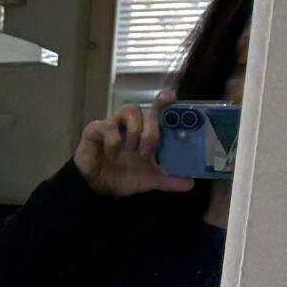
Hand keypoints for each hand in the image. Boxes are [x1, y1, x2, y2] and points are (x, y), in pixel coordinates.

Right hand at [76, 98, 194, 197]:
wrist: (96, 188)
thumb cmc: (123, 177)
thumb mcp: (149, 180)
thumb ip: (169, 180)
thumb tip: (190, 184)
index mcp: (147, 132)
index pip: (158, 109)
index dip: (164, 101)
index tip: (171, 98)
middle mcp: (132, 125)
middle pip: (148, 110)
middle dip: (151, 130)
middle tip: (147, 151)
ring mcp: (114, 125)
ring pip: (130, 111)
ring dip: (135, 131)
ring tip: (130, 150)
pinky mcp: (95, 130)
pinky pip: (107, 125)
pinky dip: (113, 139)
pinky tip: (112, 153)